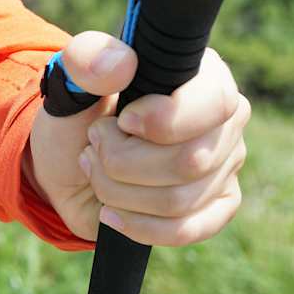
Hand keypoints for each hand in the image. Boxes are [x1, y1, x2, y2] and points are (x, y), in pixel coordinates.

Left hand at [26, 31, 250, 245]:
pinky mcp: (217, 206)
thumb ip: (86, 62)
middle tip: (94, 147)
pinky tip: (111, 213)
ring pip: (179, 200)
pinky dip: (138, 226)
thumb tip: (120, 63)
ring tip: (97, 171)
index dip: (163, 121)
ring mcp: (226, 165)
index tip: (122, 121)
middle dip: (122, 162)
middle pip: (190, 161)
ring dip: (118, 191)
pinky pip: (189, 230)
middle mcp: (225, 120)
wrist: (68, 166)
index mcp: (202, 76)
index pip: (214, 102)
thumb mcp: (69, 84)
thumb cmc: (77, 117)